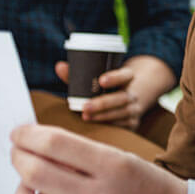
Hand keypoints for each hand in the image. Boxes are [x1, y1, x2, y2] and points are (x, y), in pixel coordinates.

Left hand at [10, 124, 185, 193]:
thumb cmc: (147, 186)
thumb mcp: (122, 159)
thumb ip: (80, 155)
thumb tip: (34, 145)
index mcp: (113, 167)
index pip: (55, 144)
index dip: (28, 135)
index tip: (18, 133)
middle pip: (35, 174)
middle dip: (18, 157)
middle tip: (17, 153)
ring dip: (21, 192)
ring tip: (28, 186)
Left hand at [55, 55, 175, 128]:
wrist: (126, 102)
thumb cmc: (105, 90)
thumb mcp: (95, 81)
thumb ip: (78, 75)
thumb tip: (60, 66)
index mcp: (127, 78)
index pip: (125, 75)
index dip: (115, 77)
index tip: (101, 81)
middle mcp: (133, 93)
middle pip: (122, 97)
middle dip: (103, 103)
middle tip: (85, 107)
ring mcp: (134, 109)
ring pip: (123, 112)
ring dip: (104, 115)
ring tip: (86, 117)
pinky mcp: (133, 123)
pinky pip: (123, 125)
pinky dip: (110, 125)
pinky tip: (97, 126)